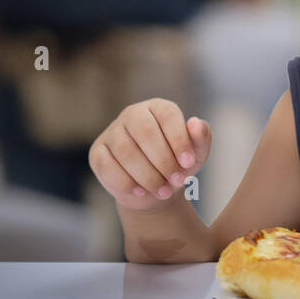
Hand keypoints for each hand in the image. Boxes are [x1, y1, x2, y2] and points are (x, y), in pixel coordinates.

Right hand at [89, 98, 211, 213]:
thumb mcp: (197, 153)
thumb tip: (195, 123)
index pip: (167, 116)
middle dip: (164, 161)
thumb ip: (201, 137)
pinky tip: (141, 191)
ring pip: (126, 152)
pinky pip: (107, 166)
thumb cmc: (178, 164)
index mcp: (158, 107)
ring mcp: (112, 132)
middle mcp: (133, 114)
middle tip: (177, 181)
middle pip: (145, 133)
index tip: (189, 163)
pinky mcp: (98, 152)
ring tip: (164, 191)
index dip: (179, 140)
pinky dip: (126, 182)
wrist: (155, 189)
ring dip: (148, 175)